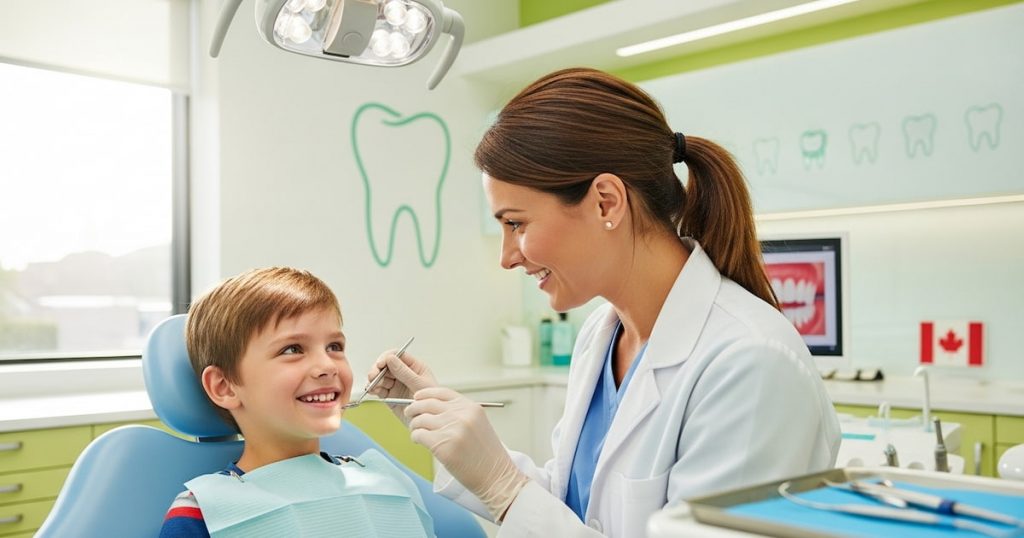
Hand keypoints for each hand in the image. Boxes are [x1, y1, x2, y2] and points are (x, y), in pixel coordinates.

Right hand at [366, 350, 436, 423]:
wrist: (429, 420)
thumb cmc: (431, 401)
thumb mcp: (420, 384)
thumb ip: (404, 372)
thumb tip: (390, 358)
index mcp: (414, 366)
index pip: (398, 355)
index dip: (386, 357)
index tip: (380, 364)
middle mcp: (403, 373)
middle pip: (386, 365)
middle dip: (377, 369)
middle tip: (372, 376)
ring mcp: (395, 384)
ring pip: (380, 377)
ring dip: (374, 379)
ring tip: (373, 386)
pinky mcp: (389, 395)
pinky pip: (378, 389)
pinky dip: (373, 388)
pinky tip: (373, 390)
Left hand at [406, 387, 529, 520]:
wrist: (496, 476)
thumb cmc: (486, 455)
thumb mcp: (478, 424)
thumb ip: (459, 413)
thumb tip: (431, 408)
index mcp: (471, 407)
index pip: (442, 392)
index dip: (425, 394)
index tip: (417, 398)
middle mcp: (461, 415)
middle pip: (427, 404)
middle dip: (414, 408)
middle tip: (409, 414)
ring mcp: (452, 429)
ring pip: (420, 420)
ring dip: (414, 426)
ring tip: (416, 433)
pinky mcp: (442, 446)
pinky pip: (418, 435)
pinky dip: (415, 437)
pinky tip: (419, 442)